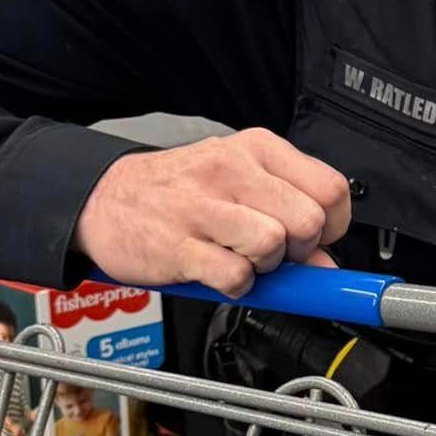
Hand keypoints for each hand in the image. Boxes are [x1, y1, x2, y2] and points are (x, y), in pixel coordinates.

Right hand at [73, 128, 351, 296]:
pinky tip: (217, 272)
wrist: (104, 199)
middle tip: (275, 253)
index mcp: (258, 149)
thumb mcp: (240, 186)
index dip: (331, 226)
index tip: (313, 239)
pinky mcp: (178, 245)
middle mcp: (233, 170)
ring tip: (240, 258)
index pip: (331, 189)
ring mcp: (203, 205)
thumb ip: (288, 215)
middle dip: (299, 249)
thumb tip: (325, 264)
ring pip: (274, 244)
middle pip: (308, 221)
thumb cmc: (179, 191)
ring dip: (265, 267)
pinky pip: (235, 276)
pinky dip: (235, 286)